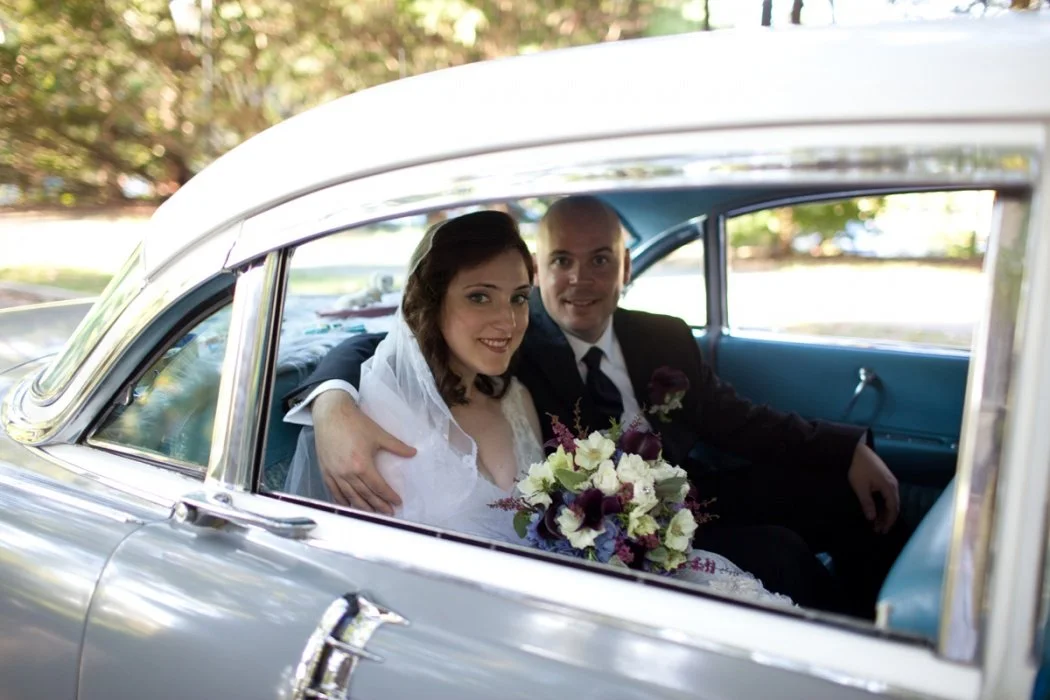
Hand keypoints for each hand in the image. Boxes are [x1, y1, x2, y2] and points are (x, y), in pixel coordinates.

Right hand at [312, 390, 415, 513]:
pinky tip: (349, 507)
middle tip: (388, 513)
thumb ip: (397, 446)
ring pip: (350, 497)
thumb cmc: (356, 423)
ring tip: (373, 514)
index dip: (388, 496)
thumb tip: (414, 453)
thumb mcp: (379, 434)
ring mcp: (335, 474)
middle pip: (365, 495)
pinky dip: (342, 501)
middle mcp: (348, 473)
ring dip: (362, 507)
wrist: (331, 414)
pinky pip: (334, 492)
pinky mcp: (325, 471)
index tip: (397, 502)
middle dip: (378, 505)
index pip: (378, 487)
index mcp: (362, 465)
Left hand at [847, 443, 898, 533]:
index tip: (882, 530)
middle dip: (887, 519)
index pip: (893, 509)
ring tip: (877, 522)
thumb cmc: (858, 468)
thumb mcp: (860, 487)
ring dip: (885, 512)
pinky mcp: (885, 478)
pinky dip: (884, 504)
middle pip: (894, 506)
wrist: (856, 450)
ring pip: (891, 501)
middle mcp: (893, 484)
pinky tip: (877, 509)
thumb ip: (867, 503)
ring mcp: (890, 480)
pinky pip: (888, 495)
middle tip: (879, 530)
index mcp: (889, 487)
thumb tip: (872, 518)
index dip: (888, 521)